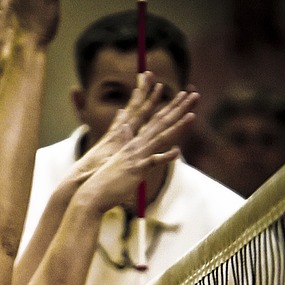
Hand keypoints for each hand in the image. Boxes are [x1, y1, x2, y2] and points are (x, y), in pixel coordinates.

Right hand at [76, 86, 197, 214]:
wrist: (91, 190)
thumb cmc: (104, 179)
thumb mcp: (116, 157)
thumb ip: (122, 143)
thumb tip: (124, 128)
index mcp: (132, 141)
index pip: (153, 119)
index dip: (167, 106)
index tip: (178, 94)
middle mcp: (136, 144)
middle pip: (160, 121)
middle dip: (177, 106)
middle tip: (192, 94)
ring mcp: (137, 155)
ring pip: (161, 136)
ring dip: (178, 125)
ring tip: (193, 114)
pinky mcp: (136, 169)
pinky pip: (153, 161)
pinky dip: (165, 156)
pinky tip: (177, 151)